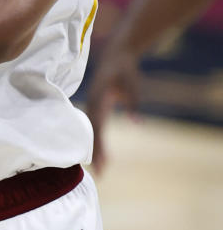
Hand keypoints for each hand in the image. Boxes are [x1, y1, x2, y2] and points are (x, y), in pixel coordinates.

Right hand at [85, 45, 141, 172]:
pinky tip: (101, 154)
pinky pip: (95, 126)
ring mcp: (94, 104)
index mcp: (98, 99)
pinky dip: (97, 140)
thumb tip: (137, 124)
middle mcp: (93, 103)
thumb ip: (133, 103)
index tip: (102, 162)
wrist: (118, 54)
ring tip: (101, 170)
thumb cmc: (125, 69)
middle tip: (100, 174)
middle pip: (92, 132)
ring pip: (92, 130)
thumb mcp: (131, 85)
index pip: (97, 127)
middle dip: (95, 152)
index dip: (98, 145)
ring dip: (95, 149)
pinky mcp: (98, 105)